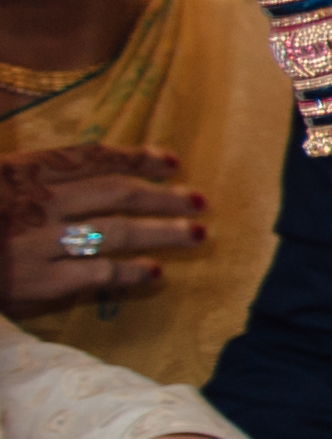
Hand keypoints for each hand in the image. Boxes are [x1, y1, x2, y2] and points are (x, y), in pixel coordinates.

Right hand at [0, 145, 199, 313]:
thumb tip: (90, 176)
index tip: (171, 162)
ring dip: (162, 232)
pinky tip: (155, 272)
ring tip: (197, 234)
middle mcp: (40, 202)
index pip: (93, 159)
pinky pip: (97, 272)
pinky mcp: (37, 280)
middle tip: (199, 201)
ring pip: (117, 232)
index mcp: (26, 171)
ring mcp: (40, 242)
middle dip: (163, 197)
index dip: (137, 159)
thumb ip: (36, 180)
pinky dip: (130, 271)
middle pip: (117, 193)